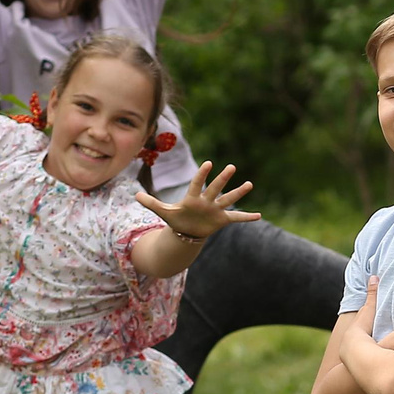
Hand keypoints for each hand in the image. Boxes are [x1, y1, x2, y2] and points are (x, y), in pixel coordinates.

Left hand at [135, 159, 260, 239]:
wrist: (187, 230)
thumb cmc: (177, 218)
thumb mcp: (163, 212)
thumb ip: (151, 203)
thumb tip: (135, 195)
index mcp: (193, 197)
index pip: (197, 184)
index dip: (202, 175)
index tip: (208, 163)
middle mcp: (206, 201)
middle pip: (215, 188)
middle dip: (223, 179)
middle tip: (231, 167)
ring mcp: (215, 209)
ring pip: (228, 199)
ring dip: (238, 192)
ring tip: (249, 184)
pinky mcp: (221, 219)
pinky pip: (236, 217)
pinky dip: (247, 217)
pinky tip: (259, 215)